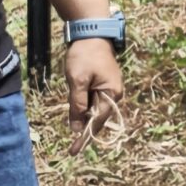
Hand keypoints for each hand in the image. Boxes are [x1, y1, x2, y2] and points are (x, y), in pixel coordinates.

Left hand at [63, 38, 125, 154]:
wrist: (91, 34)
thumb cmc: (85, 56)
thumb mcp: (78, 81)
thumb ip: (77, 105)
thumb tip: (77, 128)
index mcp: (112, 94)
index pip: (97, 122)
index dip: (85, 137)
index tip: (74, 152)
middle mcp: (115, 94)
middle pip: (98, 118)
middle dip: (85, 130)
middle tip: (71, 146)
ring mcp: (110, 89)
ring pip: (95, 111)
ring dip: (84, 119)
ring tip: (72, 127)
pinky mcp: (104, 85)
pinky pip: (94, 102)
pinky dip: (85, 109)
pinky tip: (76, 112)